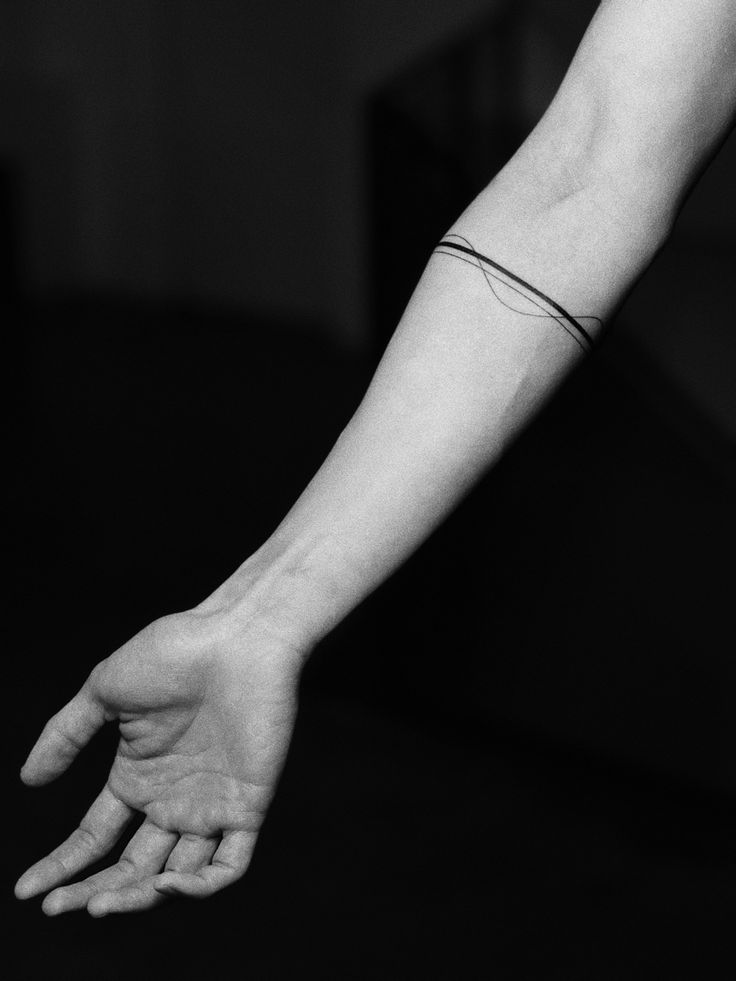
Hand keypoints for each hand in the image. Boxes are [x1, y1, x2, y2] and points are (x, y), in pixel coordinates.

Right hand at [14, 609, 303, 915]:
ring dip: (138, 899)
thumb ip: (66, 734)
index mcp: (138, 776)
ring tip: (102, 903)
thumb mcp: (105, 690)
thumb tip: (28, 780)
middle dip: (94, 891)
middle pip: (130, 867)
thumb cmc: (175, 651)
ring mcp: (211, 805)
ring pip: (175, 877)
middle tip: (61, 907)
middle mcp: (172, 799)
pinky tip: (164, 883)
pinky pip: (228, 865)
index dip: (62, 866)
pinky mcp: (248, 804)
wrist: (238, 637)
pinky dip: (200, 888)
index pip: (95, 838)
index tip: (27, 890)